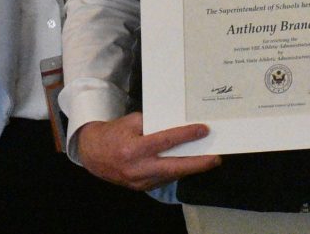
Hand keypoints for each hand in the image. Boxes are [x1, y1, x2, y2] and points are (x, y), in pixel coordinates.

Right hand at [75, 112, 220, 190]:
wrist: (93, 154)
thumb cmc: (113, 133)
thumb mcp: (130, 122)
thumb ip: (152, 124)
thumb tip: (176, 124)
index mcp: (133, 149)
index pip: (165, 141)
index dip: (185, 135)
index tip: (203, 130)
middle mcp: (137, 168)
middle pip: (174, 167)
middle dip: (198, 164)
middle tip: (216, 158)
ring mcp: (139, 182)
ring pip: (171, 176)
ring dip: (190, 169)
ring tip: (208, 160)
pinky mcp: (141, 188)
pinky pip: (164, 179)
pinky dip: (177, 172)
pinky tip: (188, 165)